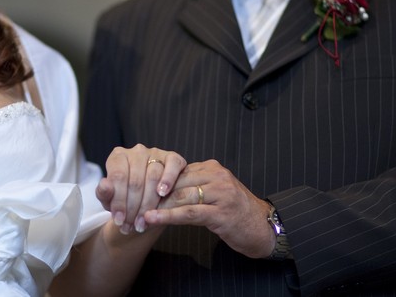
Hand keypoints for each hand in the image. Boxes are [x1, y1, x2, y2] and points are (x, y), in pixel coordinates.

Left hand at [96, 144, 186, 233]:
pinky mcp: (172, 157)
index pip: (118, 177)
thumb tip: (104, 185)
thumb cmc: (125, 197)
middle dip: (133, 208)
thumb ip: (104, 193)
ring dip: (149, 204)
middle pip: (136, 180)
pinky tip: (163, 193)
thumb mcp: (110, 199)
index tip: (119, 221)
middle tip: (132, 227)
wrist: (145, 198)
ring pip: (153, 177)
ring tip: (144, 222)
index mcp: (118, 156)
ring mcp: (156, 153)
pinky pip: (172, 166)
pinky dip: (168, 179)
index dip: (119, 201)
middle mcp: (136, 151)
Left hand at [144, 160, 274, 257]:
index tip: (135, 193)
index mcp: (211, 168)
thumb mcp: (213, 193)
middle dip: (151, 196)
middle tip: (130, 207)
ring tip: (136, 216)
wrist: (264, 228)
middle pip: (175, 183)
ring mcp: (220, 193)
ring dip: (155, 207)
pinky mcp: (221, 213)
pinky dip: (167, 216)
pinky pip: (189, 212)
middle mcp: (216, 176)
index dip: (154, 184)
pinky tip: (152, 219)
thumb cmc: (235, 212)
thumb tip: (161, 187)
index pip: (176, 172)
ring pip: (179, 197)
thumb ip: (193, 186)